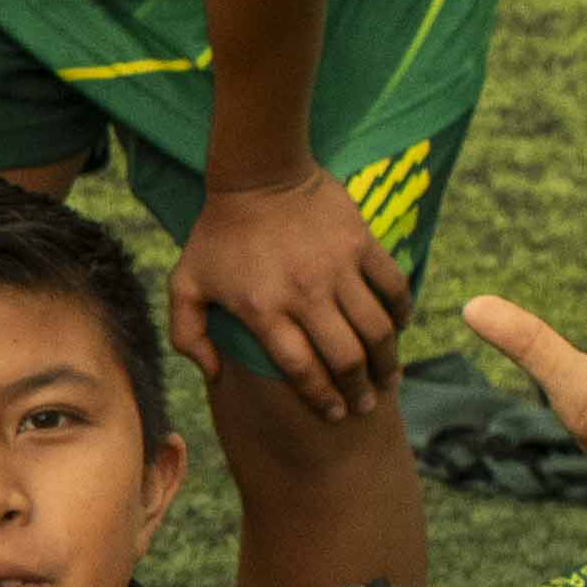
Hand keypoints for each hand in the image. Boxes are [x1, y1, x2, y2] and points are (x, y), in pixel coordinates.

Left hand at [172, 164, 402, 423]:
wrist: (258, 172)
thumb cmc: (217, 232)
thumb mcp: (185, 282)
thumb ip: (188, 334)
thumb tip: (211, 374)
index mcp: (264, 310)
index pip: (302, 368)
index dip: (321, 398)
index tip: (333, 414)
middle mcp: (305, 294)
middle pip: (345, 357)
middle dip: (359, 390)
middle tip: (365, 405)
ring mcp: (338, 268)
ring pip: (375, 328)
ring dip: (386, 360)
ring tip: (388, 378)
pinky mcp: (362, 243)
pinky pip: (393, 286)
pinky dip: (401, 311)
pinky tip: (398, 327)